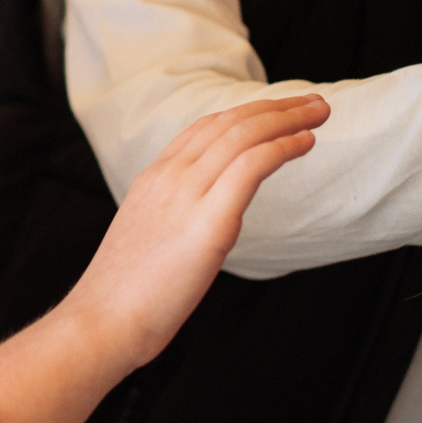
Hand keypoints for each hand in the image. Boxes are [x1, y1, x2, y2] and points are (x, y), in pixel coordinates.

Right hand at [68, 95, 331, 365]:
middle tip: (312, 101)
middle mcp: (168, 177)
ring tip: (320, 113)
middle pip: (228, 122)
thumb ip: (173, 221)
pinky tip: (305, 142)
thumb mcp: (144, 240)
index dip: (245, 113)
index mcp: (152, 180)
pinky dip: (282, 146)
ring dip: (287, 118)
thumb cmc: (123, 296)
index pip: (204, 128)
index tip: (276, 111)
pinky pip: (251, 166)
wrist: (102, 321)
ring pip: (243, 135)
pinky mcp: (208, 221)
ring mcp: (186, 195)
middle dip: (274, 106)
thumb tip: (202, 229)